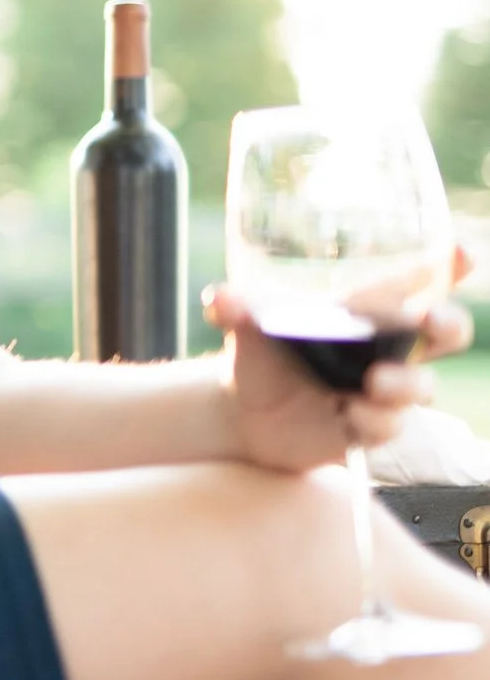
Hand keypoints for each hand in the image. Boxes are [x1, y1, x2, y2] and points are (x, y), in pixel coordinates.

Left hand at [207, 245, 474, 472]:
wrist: (241, 411)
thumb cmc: (261, 353)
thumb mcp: (245, 326)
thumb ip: (233, 308)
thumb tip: (218, 298)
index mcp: (367, 313)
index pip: (419, 283)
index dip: (449, 266)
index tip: (461, 252)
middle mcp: (387, 349)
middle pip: (445, 332)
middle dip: (448, 323)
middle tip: (429, 321)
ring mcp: (383, 390)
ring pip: (423, 386)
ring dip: (405, 382)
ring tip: (373, 381)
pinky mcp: (370, 427)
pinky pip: (390, 426)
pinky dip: (374, 419)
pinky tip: (347, 413)